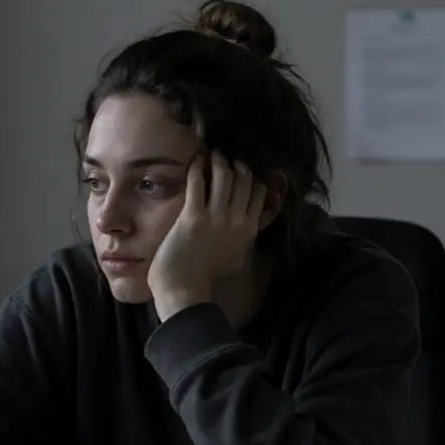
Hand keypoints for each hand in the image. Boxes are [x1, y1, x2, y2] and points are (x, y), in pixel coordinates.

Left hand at [147, 151, 265, 320]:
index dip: (254, 175)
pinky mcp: (192, 217)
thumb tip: (249, 226)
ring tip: (213, 153)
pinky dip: (197, 167)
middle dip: (238, 163)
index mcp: (249, 230)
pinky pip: (198, 183)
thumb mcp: (237, 258)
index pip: (260, 193)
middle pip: (245, 180)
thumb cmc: (206, 277)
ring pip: (225, 176)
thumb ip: (245, 239)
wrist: (184, 290)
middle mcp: (237, 220)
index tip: (246, 164)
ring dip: (219, 160)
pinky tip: (195, 160)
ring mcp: (216, 218)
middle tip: (228, 154)